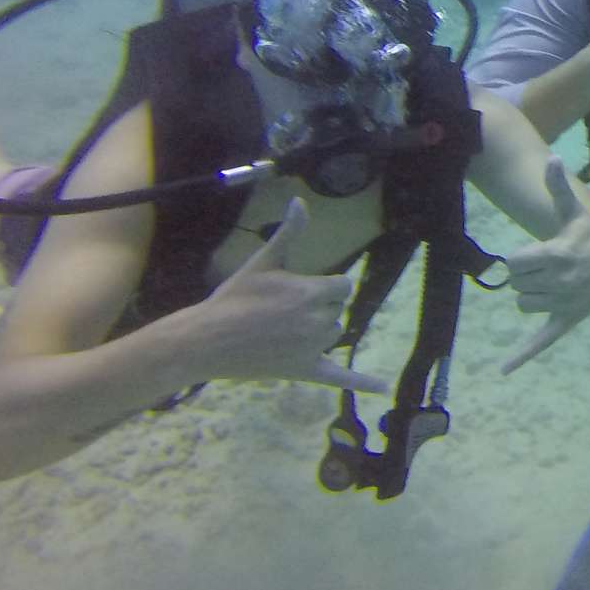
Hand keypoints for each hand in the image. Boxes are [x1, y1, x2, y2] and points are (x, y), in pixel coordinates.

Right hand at [199, 200, 388, 392]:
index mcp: (312, 293)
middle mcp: (318, 321)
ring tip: (284, 330)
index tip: (303, 289)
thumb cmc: (234, 298)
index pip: (343, 286)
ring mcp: (313, 349)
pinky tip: (383, 388)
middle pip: (338, 309)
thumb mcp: (263, 261)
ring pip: (334, 334)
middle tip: (283, 310)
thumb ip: (289, 232)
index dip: (325, 286)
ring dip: (319, 330)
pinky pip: (341, 377)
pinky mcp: (305, 371)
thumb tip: (300, 201)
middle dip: (319, 306)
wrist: (207, 340)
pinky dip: (363, 381)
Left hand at [500, 156, 589, 373]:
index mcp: (556, 254)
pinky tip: (503, 369)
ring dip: (530, 294)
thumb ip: (559, 188)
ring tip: (550, 283)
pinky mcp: (565, 321)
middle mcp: (558, 281)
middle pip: (517, 283)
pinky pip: (540, 342)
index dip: (521, 258)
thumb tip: (552, 159)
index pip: (514, 262)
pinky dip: (521, 356)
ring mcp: (562, 304)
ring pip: (523, 304)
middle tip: (547, 267)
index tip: (537, 254)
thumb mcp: (573, 212)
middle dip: (527, 274)